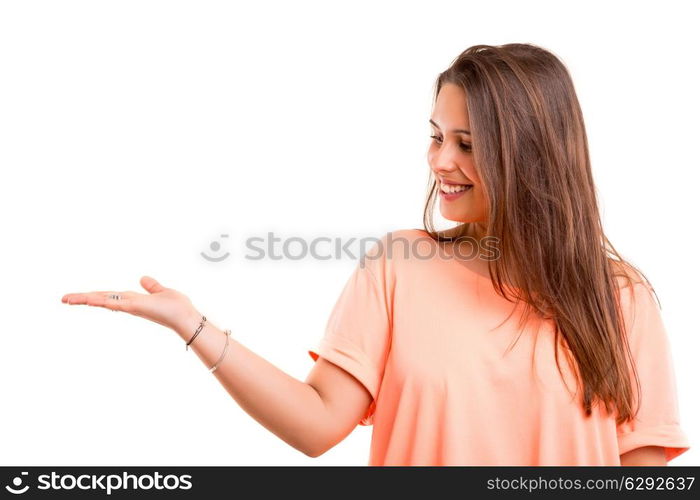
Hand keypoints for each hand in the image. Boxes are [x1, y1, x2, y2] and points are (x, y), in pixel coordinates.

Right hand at [61, 275, 200, 333]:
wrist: (186, 317)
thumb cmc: (177, 307)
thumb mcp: (162, 292)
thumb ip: (152, 286)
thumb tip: (143, 279)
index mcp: (133, 300)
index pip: (109, 296)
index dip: (94, 296)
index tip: (77, 297)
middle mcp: (129, 304)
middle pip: (102, 299)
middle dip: (83, 299)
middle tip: (63, 299)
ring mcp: (131, 307)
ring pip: (104, 301)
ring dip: (86, 299)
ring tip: (67, 299)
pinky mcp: (136, 307)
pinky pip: (116, 303)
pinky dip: (103, 301)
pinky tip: (90, 299)